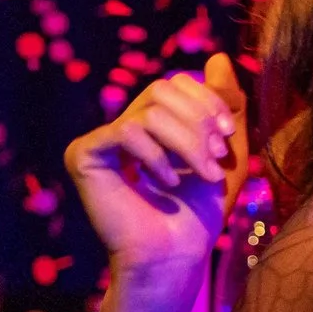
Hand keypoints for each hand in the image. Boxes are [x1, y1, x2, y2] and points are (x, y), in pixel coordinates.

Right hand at [63, 53, 249, 277]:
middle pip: (162, 88)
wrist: (177, 254)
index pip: (176, 83)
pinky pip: (125, 130)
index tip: (228, 136)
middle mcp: (124, 125)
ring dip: (187, 142)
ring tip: (202, 175)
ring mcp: (102, 140)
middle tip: (216, 158)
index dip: (206, 100)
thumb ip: (226, 104)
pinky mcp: (84, 155)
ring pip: (149, 110)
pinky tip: (165, 184)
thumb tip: (218, 56)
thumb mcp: (227, 151)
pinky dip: (155, 156)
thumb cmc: (201, 212)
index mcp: (153, 122)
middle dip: (198, 120)